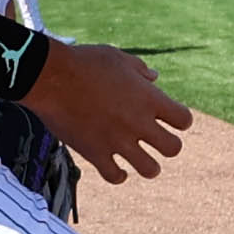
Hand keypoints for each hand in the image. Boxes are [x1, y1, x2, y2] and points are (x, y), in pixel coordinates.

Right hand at [19, 38, 188, 185]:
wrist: (50, 77)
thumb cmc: (84, 62)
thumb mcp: (118, 57)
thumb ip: (140, 70)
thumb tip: (154, 77)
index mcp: (148, 98)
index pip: (183, 119)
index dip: (179, 120)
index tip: (169, 118)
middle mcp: (138, 123)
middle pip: (173, 148)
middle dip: (169, 146)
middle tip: (156, 141)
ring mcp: (117, 141)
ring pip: (150, 169)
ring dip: (148, 165)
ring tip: (140, 159)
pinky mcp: (95, 153)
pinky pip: (115, 176)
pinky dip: (118, 174)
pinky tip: (115, 168)